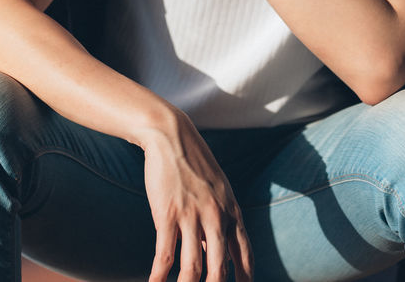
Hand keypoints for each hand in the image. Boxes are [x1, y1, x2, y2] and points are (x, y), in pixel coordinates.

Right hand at [141, 112, 253, 281]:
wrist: (172, 136)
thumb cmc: (194, 164)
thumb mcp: (218, 190)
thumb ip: (221, 220)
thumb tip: (216, 250)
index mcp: (232, 212)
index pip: (245, 254)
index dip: (245, 277)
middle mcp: (216, 217)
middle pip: (220, 268)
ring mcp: (191, 216)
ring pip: (192, 267)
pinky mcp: (167, 214)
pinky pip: (165, 255)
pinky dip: (159, 276)